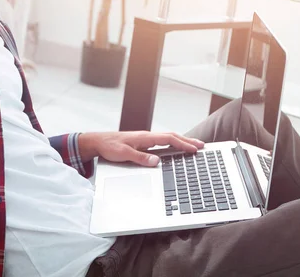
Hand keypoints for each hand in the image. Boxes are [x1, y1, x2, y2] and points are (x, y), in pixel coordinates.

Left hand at [78, 131, 204, 166]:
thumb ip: (140, 158)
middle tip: (202, 146)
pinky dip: (172, 144)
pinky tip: (176, 149)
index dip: (183, 144)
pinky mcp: (142, 143)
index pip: (168, 139)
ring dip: (181, 142)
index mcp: (145, 138)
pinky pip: (161, 142)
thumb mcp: (124, 154)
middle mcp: (147, 137)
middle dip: (187, 141)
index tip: (195, 149)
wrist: (98, 142)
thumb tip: (156, 162)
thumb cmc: (109, 146)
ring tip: (193, 147)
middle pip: (171, 137)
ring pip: (167, 139)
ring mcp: (145, 139)